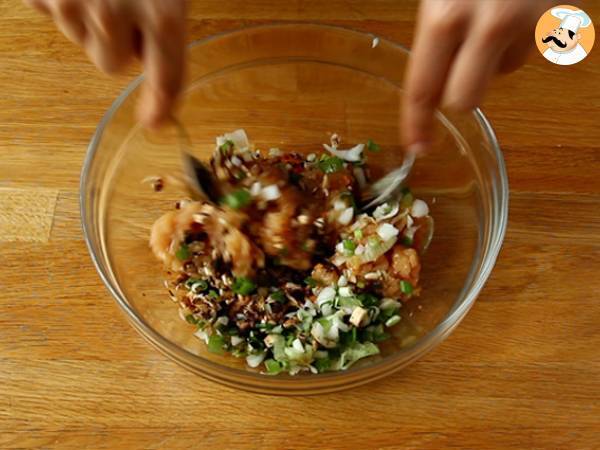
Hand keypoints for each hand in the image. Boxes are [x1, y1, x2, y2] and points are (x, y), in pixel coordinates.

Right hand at [25, 0, 185, 126]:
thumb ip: (166, 17)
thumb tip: (158, 52)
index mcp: (163, 12)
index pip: (167, 76)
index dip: (162, 103)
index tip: (155, 121)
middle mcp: (115, 15)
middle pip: (112, 63)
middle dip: (118, 42)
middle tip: (122, 3)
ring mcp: (70, 3)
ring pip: (81, 40)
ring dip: (90, 18)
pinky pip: (51, 13)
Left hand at [402, 0, 552, 151]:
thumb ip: (436, 34)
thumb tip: (429, 80)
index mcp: (446, 16)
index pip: (423, 89)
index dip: (417, 125)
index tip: (416, 146)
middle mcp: (488, 26)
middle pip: (465, 100)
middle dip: (459, 95)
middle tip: (458, 73)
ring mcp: (527, 27)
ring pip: (502, 72)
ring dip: (493, 58)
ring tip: (495, 15)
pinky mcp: (555, 24)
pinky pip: (528, 49)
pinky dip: (519, 38)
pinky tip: (518, 9)